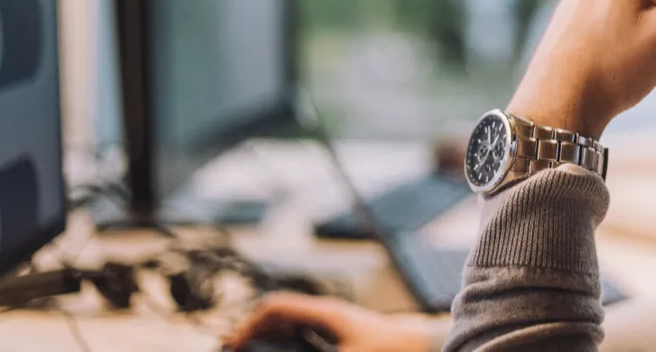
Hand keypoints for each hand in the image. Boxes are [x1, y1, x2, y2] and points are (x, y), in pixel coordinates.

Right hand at [223, 293, 430, 351]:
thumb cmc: (386, 351)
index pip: (274, 307)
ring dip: (271, 339)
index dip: (248, 325)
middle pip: (280, 316)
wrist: (422, 345)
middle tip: (234, 350)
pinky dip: (291, 343)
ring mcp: (337, 324)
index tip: (233, 348)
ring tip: (252, 350)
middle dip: (254, 333)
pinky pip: (307, 336)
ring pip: (293, 327)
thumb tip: (276, 347)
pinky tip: (285, 350)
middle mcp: (328, 314)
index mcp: (324, 314)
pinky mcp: (345, 337)